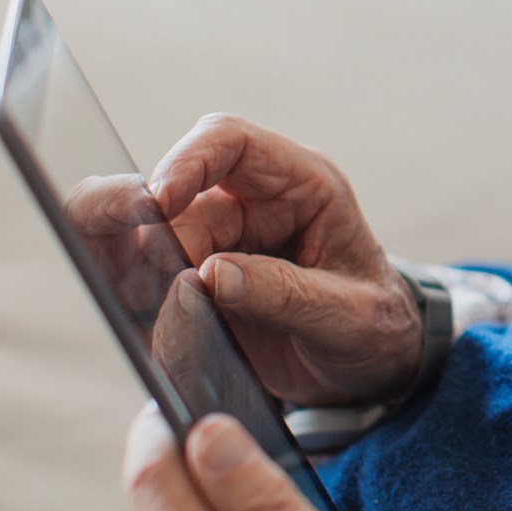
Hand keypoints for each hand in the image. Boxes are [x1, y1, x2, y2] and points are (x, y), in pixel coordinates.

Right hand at [147, 113, 419, 405]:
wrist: (372, 369)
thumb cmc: (376, 328)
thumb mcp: (352, 317)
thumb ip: (288, 295)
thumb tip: (209, 276)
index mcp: (301, 186)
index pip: (230, 141)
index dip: (187, 161)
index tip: (159, 202)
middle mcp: (248, 206)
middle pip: (170, 201)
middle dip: (148, 235)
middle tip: (147, 277)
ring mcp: (214, 246)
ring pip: (142, 243)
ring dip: (135, 277)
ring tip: (166, 323)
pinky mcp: (191, 288)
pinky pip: (143, 290)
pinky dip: (141, 312)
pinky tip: (163, 341)